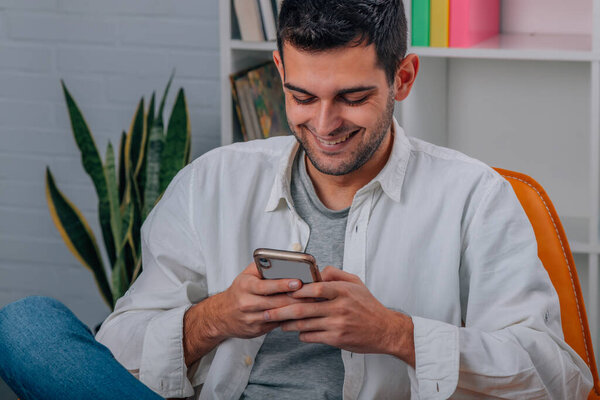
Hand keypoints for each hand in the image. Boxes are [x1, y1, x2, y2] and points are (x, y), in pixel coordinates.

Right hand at [183, 263, 308, 365]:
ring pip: (278, 315)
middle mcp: (247, 303)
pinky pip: (277, 324)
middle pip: (276, 302)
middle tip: (314, 293)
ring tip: (312, 303)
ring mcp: (252, 319)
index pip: (266, 286)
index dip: (283, 285)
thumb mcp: (246, 275)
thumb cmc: (239, 291)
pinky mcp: (257, 330)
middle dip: (296, 298)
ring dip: (296, 309)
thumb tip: (283, 261)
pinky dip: (290, 319)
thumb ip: (262, 267)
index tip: (298, 282)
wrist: (221, 315)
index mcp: (245, 286)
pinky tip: (302, 314)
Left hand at [263, 266, 414, 366]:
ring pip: (304, 324)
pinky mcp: (336, 339)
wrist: (385, 330)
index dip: (296, 289)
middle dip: (281, 310)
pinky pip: (312, 337)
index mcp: (342, 291)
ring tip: (278, 322)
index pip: (315, 287)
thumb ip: (335, 274)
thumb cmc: (368, 305)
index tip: (281, 289)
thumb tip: (317, 271)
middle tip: (267, 311)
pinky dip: (301, 335)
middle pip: (303, 308)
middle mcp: (339, 307)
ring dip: (288, 324)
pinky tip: (297, 332)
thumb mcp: (356, 282)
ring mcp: (337, 324)